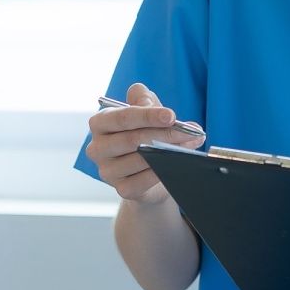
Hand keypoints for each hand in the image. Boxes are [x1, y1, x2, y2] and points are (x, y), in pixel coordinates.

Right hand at [85, 82, 205, 202]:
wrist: (149, 172)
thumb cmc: (146, 135)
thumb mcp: (146, 112)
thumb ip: (145, 100)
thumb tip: (148, 101)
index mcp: (100, 123)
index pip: (122, 117)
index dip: (148, 116)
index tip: (171, 116)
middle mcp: (97, 147)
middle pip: (133, 139)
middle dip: (166, 134)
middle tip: (191, 131)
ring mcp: (107, 171)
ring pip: (141, 160)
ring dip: (170, 151)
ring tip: (192, 144)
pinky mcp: (122, 189)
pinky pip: (144, 180)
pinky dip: (163, 171)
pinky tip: (178, 163)